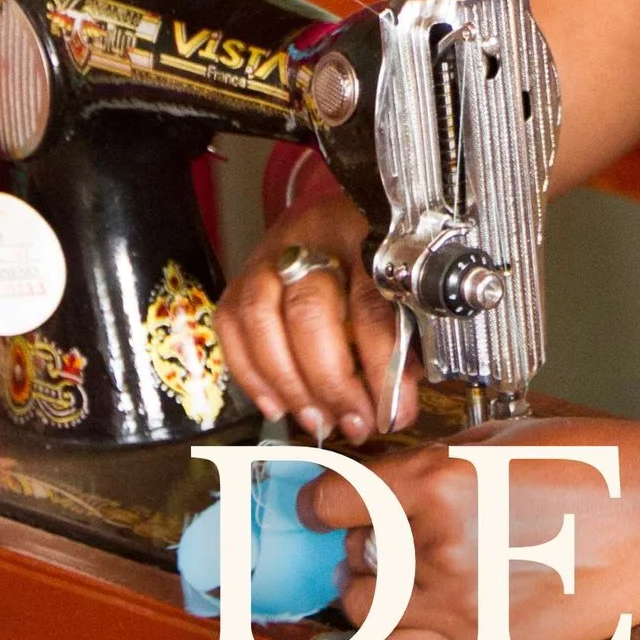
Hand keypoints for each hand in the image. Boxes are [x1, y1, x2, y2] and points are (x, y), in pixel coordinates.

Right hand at [213, 184, 417, 444]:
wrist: (347, 216)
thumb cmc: (383, 258)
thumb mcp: (407, 286)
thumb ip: (408, 335)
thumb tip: (399, 400)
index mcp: (367, 234)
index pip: (371, 305)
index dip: (383, 368)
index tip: (397, 412)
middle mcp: (312, 238)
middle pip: (308, 311)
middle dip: (331, 381)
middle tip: (355, 423)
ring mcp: (270, 254)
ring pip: (261, 318)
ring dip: (288, 383)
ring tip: (318, 421)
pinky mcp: (243, 275)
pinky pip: (231, 325)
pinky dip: (251, 373)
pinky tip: (277, 405)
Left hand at [308, 415, 639, 639]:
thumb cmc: (603, 467)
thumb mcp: (507, 435)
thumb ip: (436, 460)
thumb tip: (389, 480)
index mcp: (440, 480)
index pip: (332, 501)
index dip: (322, 503)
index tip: (323, 506)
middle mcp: (439, 546)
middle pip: (350, 557)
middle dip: (357, 545)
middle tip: (381, 536)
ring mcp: (460, 604)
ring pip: (366, 610)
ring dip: (374, 590)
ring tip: (406, 574)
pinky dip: (390, 638)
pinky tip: (412, 616)